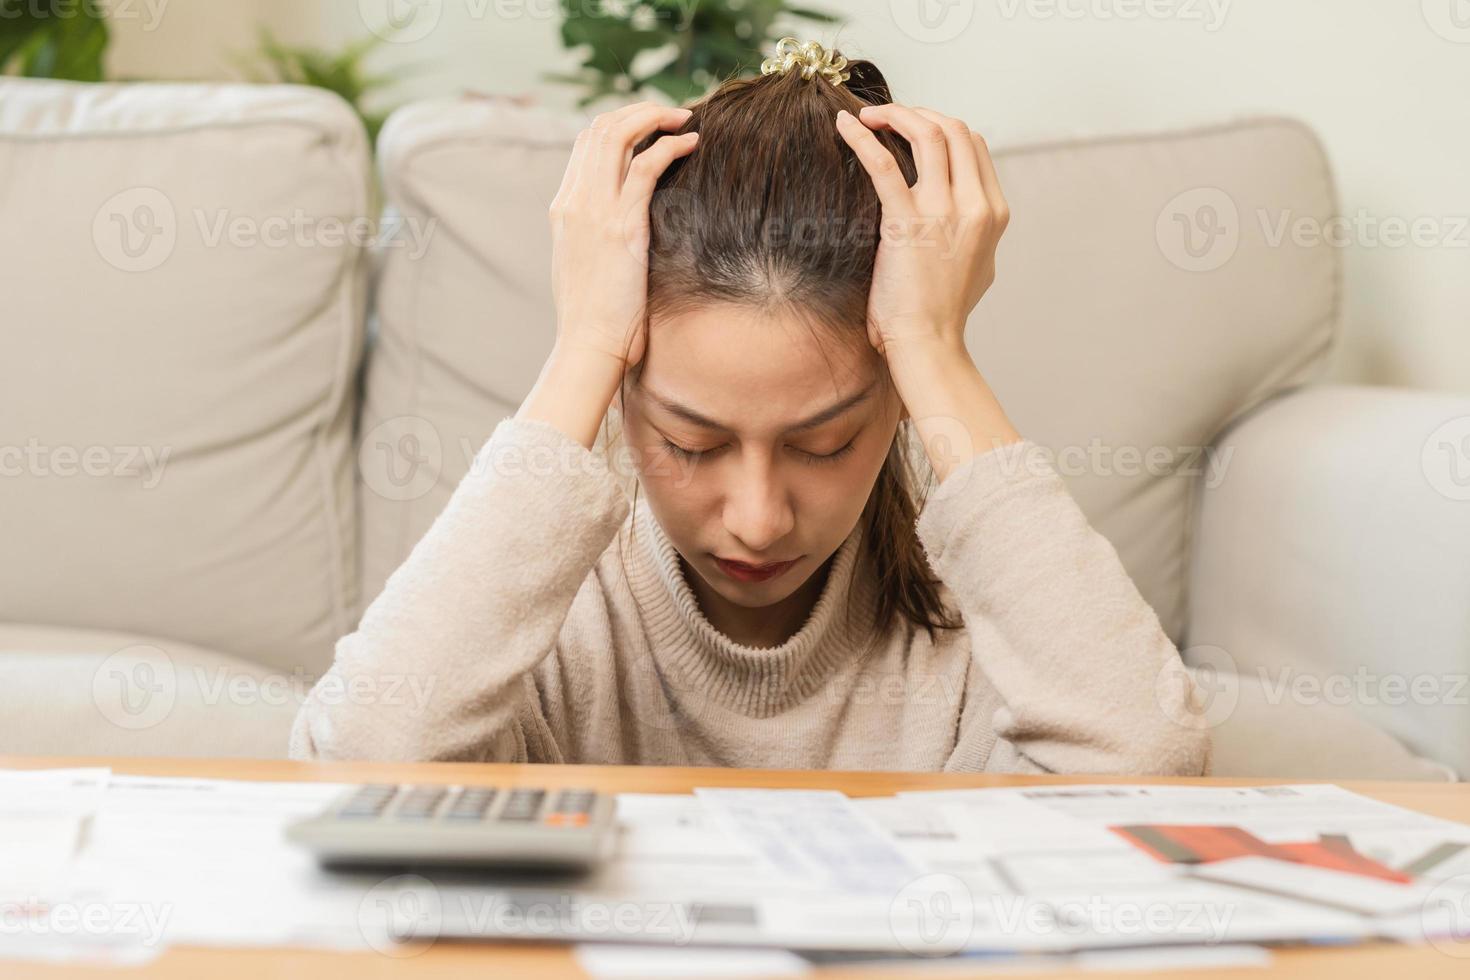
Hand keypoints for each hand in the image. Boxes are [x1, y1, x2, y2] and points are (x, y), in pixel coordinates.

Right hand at [548, 101, 699, 369]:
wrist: (589, 345)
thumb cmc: (595, 319)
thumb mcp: (586, 267)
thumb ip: (596, 237)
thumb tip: (621, 230)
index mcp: (563, 208)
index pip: (585, 144)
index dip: (618, 124)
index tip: (649, 127)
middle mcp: (574, 201)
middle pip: (600, 128)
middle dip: (638, 110)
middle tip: (671, 113)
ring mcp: (594, 210)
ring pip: (618, 135)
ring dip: (654, 116)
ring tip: (684, 117)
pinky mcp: (622, 225)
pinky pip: (645, 165)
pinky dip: (670, 145)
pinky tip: (692, 143)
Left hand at [835, 103, 1009, 356]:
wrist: (928, 342)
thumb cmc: (944, 312)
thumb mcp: (979, 263)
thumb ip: (975, 229)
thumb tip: (965, 208)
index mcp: (993, 212)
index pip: (973, 144)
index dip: (942, 125)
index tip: (914, 127)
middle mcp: (974, 204)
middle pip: (954, 128)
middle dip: (919, 112)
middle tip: (889, 115)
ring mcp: (944, 211)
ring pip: (927, 133)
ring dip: (896, 114)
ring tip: (869, 115)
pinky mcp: (906, 222)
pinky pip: (882, 163)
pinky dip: (862, 137)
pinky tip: (844, 125)